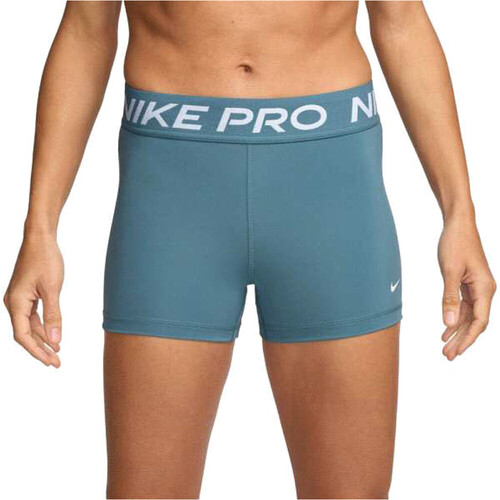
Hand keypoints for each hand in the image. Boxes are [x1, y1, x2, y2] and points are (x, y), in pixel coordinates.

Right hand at [4, 233, 63, 366]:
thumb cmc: (46, 260)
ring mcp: (19, 299)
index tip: (50, 362)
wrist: (40, 238)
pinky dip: (43, 326)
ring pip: (29, 326)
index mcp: (16, 303)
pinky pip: (32, 316)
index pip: (22, 336)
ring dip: (43, 338)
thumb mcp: (53, 289)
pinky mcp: (26, 294)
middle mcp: (13, 303)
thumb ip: (54, 315)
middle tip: (57, 363)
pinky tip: (53, 335)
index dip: (36, 351)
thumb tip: (55, 340)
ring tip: (57, 353)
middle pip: (25, 334)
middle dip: (41, 349)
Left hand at [438, 215, 495, 359]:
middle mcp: (484, 290)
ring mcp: (477, 287)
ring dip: (456, 331)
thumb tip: (448, 323)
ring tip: (445, 347)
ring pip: (468, 316)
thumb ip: (449, 298)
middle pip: (474, 322)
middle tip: (447, 356)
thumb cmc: (455, 243)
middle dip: (461, 340)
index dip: (468, 339)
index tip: (456, 352)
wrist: (458, 224)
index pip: (479, 321)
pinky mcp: (468, 283)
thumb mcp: (449, 272)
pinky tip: (445, 329)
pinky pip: (463, 306)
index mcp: (485, 288)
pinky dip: (454, 318)